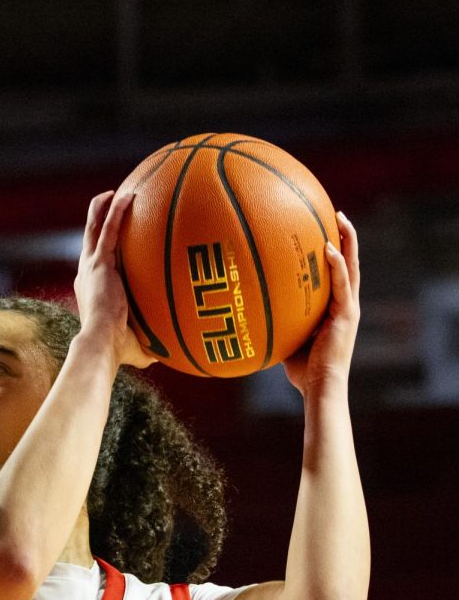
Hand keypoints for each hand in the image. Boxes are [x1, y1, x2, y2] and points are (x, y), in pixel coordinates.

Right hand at [73, 190, 154, 368]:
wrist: (101, 344)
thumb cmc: (116, 351)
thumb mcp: (136, 345)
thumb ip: (150, 343)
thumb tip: (170, 352)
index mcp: (91, 289)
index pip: (96, 262)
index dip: (102, 249)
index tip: (112, 239)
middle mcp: (86, 273)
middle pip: (90, 239)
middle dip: (98, 220)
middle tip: (110, 205)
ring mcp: (91, 266)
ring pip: (94, 228)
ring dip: (103, 208)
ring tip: (115, 192)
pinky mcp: (99, 263)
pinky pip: (109, 230)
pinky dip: (117, 212)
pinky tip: (128, 196)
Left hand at [283, 212, 359, 395]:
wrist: (319, 387)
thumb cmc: (300, 368)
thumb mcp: (286, 335)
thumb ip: (276, 318)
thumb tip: (246, 308)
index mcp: (335, 307)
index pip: (338, 272)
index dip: (335, 250)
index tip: (325, 228)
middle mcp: (346, 304)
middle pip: (350, 262)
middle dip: (345, 236)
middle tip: (337, 213)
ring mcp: (349, 308)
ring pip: (352, 266)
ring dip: (347, 241)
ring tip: (340, 218)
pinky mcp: (346, 315)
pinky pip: (342, 284)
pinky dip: (337, 265)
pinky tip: (328, 248)